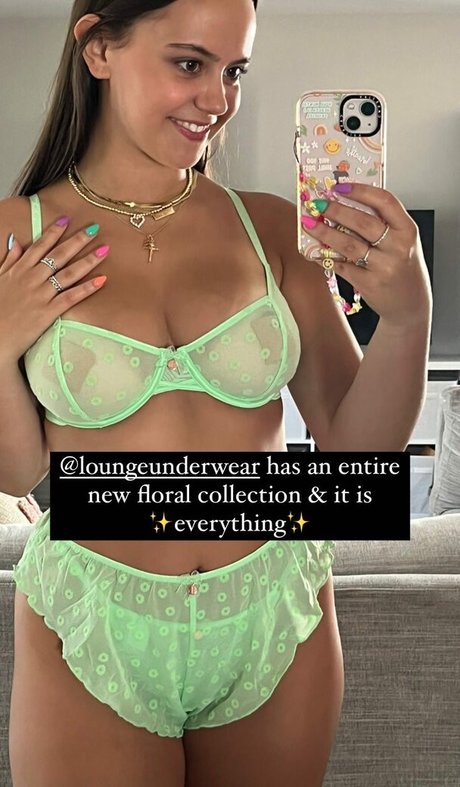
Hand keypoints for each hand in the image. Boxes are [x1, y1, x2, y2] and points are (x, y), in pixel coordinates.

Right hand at [0, 217, 108, 361]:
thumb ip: (8, 260)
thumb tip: (15, 241)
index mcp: (19, 270)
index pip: (39, 246)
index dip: (54, 231)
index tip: (67, 219)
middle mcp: (31, 279)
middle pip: (58, 255)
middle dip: (77, 240)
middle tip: (94, 228)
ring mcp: (40, 295)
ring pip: (68, 274)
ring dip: (88, 260)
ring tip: (104, 250)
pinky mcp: (48, 312)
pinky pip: (71, 297)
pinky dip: (87, 288)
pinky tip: (101, 280)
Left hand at [302, 183, 431, 329]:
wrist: (410, 304)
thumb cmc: (403, 268)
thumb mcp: (403, 242)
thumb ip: (383, 223)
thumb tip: (346, 203)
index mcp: (408, 230)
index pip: (385, 201)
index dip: (360, 191)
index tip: (339, 187)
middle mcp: (398, 247)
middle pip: (362, 221)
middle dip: (336, 210)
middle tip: (318, 204)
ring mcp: (384, 266)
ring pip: (348, 244)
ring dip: (325, 232)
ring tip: (309, 224)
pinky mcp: (369, 283)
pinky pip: (342, 266)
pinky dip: (326, 257)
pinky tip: (314, 250)